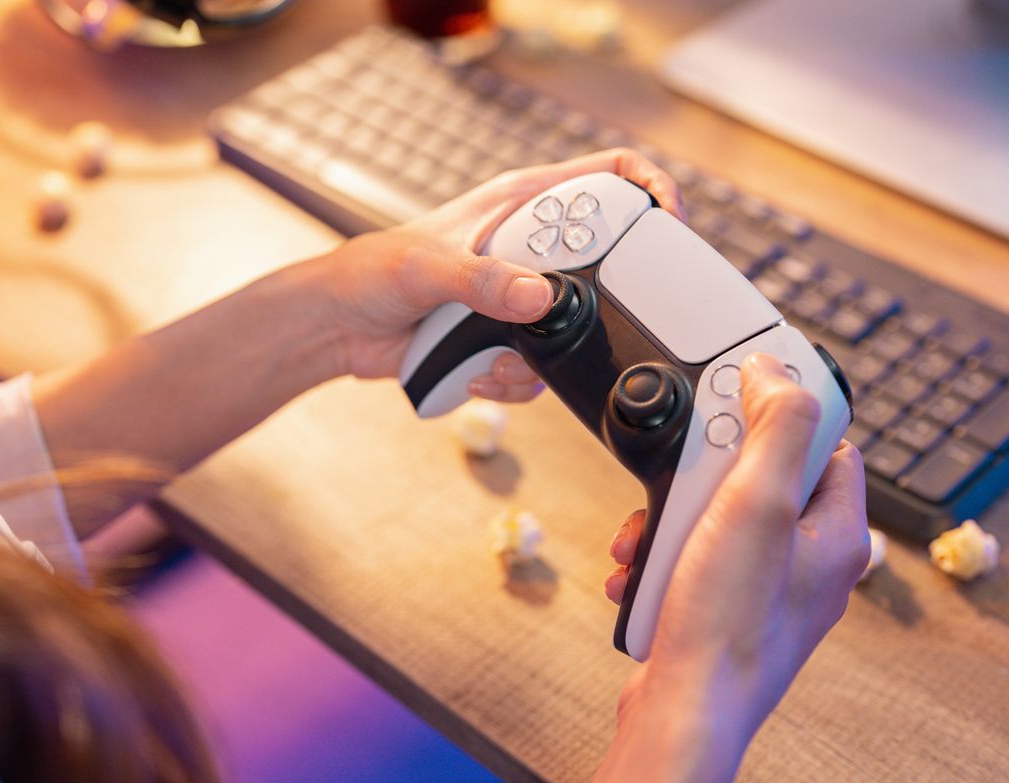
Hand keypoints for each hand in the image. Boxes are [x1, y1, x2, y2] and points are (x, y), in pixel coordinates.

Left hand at [319, 149, 683, 401]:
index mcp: (520, 204)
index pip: (607, 175)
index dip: (648, 188)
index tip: (668, 223)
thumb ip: (484, 280)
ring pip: (576, 329)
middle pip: (605, 264)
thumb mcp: (428, 268)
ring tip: (494, 354)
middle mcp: (529, 249)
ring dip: (542, 357)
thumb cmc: (373, 273)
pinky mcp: (508, 340)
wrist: (340, 329)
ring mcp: (521, 298)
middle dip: (598, 304)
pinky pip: (540, 370)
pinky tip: (476, 371)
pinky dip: (513, 382)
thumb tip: (540, 298)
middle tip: (578, 323)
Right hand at [607, 353, 868, 736]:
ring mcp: (765, 590)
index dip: (777, 417)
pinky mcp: (724, 611)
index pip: (824, 444)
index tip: (732, 408)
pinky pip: (691, 559)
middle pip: (757, 478)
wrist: (685, 712)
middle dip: (700, 478)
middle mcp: (809, 562)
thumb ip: (776, 426)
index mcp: (837, 534)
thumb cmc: (728, 622)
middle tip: (678, 488)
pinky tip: (638, 573)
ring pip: (714, 519)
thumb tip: (774, 371)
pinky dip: (659, 558)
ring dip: (668, 520)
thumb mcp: (757, 502)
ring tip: (645, 540)